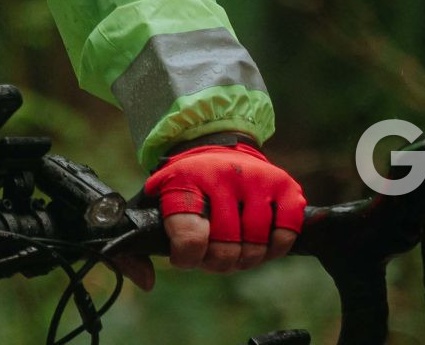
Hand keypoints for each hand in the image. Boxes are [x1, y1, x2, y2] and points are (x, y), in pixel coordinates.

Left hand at [139, 141, 304, 276]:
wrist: (214, 142)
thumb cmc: (184, 185)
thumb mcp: (152, 203)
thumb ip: (138, 248)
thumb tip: (146, 283)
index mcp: (185, 179)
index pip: (189, 235)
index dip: (187, 258)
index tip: (184, 257)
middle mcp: (222, 174)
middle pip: (226, 248)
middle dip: (217, 263)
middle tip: (212, 256)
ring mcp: (257, 178)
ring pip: (256, 245)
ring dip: (245, 259)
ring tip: (235, 250)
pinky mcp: (284, 185)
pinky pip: (285, 234)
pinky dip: (274, 248)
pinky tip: (260, 241)